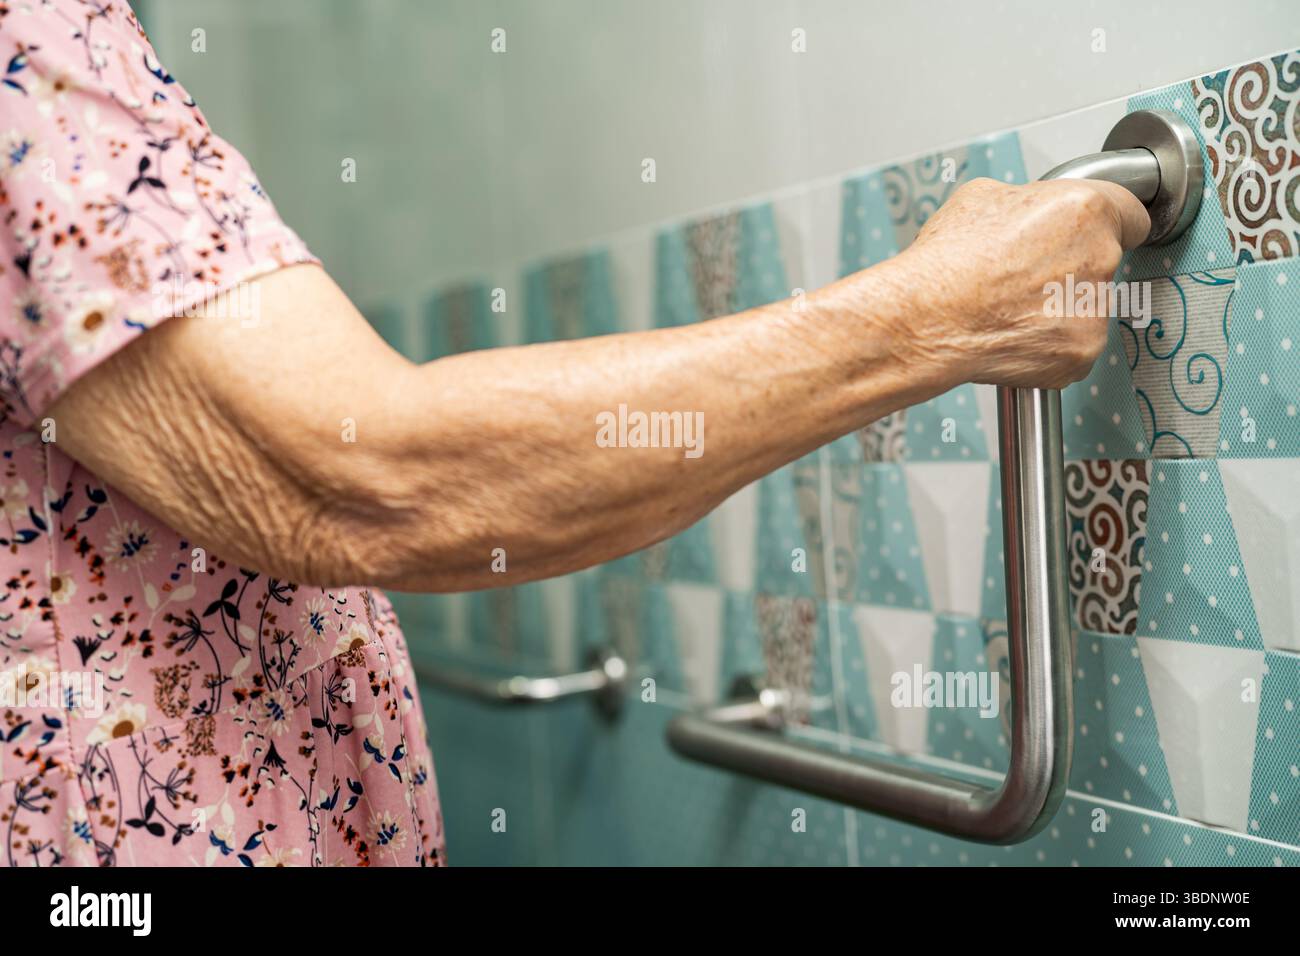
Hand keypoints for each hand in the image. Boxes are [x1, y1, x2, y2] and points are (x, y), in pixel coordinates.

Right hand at [876, 176, 1150, 389]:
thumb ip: (1024, 202)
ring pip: (1086, 306)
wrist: (927, 320)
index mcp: (1084, 210)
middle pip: (1102, 261)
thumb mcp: (980, 197)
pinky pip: (1072, 345)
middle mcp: (1100, 257)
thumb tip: (1026, 210)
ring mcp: (1094, 310)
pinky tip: (1011, 334)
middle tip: (1023, 274)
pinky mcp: (1081, 353)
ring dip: (1057, 307)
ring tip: (1008, 307)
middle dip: (1070, 267)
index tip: (1094, 234)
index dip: (1106, 223)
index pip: (1131, 214)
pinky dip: (1047, 345)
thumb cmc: (947, 261)